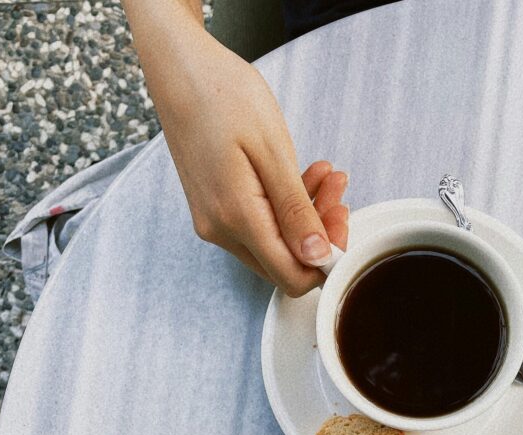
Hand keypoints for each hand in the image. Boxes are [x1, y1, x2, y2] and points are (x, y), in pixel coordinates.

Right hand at [123, 0, 348, 294]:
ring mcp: (214, 223)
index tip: (344, 219)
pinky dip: (285, 208)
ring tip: (326, 174)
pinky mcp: (214, 211)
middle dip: (320, 234)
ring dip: (306, 216)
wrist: (179, 69)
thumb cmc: (223, 95)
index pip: (291, 277)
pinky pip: (259, 226)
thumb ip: (295, 210)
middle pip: (284, 264)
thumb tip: (317, 257)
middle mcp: (220, 230)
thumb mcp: (272, 150)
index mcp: (236, 218)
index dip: (326, 261)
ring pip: (274, 244)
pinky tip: (302, 175)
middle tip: (338, 191)